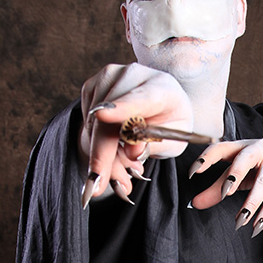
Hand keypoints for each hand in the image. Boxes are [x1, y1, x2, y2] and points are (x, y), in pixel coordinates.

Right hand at [79, 63, 192, 203]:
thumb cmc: (170, 124)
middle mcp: (133, 76)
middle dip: (102, 156)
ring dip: (102, 156)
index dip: (122, 108)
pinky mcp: (93, 86)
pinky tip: (114, 152)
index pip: (141, 98)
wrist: (162, 105)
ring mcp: (109, 78)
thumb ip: (157, 145)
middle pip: (108, 119)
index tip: (103, 116)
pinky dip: (96, 145)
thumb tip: (133, 151)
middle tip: (99, 187)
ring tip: (122, 172)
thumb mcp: (175, 141)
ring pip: (94, 125)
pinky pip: (87, 124)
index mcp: (162, 88)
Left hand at [188, 137, 262, 234]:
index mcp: (240, 147)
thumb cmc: (261, 162)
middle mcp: (257, 150)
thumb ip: (215, 188)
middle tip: (224, 193)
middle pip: (245, 159)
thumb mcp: (238, 172)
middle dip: (235, 174)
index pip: (221, 148)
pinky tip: (257, 226)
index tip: (194, 172)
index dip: (206, 158)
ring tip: (240, 221)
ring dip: (252, 203)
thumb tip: (194, 204)